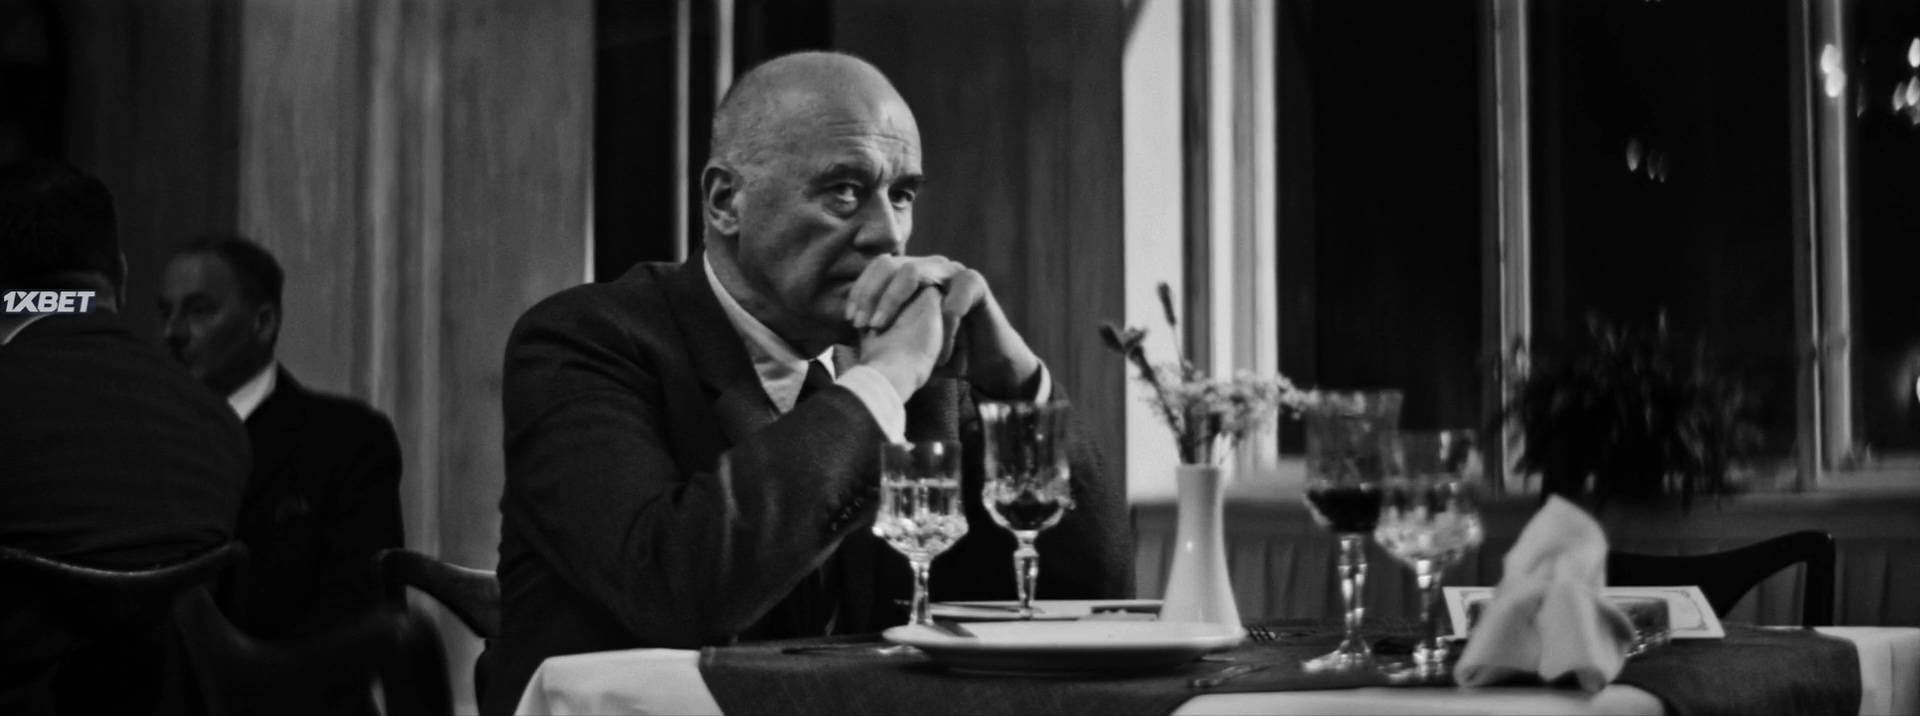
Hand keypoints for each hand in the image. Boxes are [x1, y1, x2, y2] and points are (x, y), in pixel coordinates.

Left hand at [847, 255, 1041, 397]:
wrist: (983, 363)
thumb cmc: (941, 353)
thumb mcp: (905, 342)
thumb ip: (880, 334)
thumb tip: (842, 339)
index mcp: (911, 275)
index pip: (877, 269)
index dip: (860, 291)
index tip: (849, 319)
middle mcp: (929, 267)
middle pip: (890, 264)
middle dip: (871, 293)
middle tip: (862, 324)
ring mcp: (952, 271)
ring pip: (913, 272)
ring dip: (892, 301)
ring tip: (882, 329)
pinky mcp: (975, 283)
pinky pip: (951, 296)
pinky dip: (939, 323)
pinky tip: (931, 347)